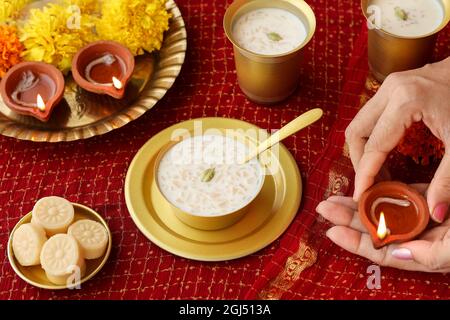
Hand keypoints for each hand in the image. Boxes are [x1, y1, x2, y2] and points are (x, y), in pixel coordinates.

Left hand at [317, 184, 449, 271]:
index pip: (380, 250)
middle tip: (324, 208)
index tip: (331, 231)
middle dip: (347, 218)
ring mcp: (422, 215)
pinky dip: (382, 189)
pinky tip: (363, 185)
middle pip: (375, 228)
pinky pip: (400, 193)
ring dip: (359, 202)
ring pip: (383, 210)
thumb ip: (431, 256)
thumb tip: (397, 251)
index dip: (354, 243)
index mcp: (422, 252)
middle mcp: (418, 235)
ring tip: (334, 197)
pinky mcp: (430, 197)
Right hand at [345, 57, 449, 222]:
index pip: (374, 146)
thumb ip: (448, 180)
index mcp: (407, 102)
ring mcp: (390, 86)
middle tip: (371, 184)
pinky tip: (386, 155)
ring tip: (378, 173)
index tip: (361, 196)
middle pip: (356, 132)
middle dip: (359, 161)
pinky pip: (370, 117)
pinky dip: (372, 138)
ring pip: (359, 123)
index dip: (365, 174)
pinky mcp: (393, 87)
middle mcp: (391, 90)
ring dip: (363, 150)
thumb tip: (434, 212)